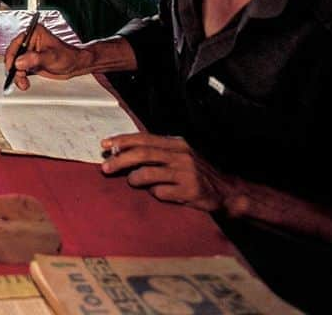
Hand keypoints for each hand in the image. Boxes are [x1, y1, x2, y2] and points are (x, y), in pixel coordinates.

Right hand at [3, 23, 87, 89]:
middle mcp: (29, 42)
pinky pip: (19, 70)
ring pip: (15, 64)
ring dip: (17, 75)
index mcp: (34, 33)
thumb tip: (19, 62)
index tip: (11, 66)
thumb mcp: (51, 57)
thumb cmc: (68, 56)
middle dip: (14, 68)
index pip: (16, 44)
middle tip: (19, 76)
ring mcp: (29, 53)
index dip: (12, 56)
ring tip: (23, 82)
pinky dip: (20, 77)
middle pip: (13, 55)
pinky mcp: (29, 62)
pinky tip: (24, 82)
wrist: (75, 66)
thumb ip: (34, 58)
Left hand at [100, 133, 235, 212]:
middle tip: (105, 168)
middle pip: (142, 154)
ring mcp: (186, 173)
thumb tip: (120, 151)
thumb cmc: (195, 173)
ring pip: (148, 173)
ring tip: (133, 181)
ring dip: (134, 179)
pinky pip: (160, 193)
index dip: (122, 140)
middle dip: (120, 160)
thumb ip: (155, 152)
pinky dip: (154, 194)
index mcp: (176, 143)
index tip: (105, 145)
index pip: (144, 138)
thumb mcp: (178, 156)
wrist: (225, 192)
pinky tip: (159, 193)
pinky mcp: (189, 191)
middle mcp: (181, 155)